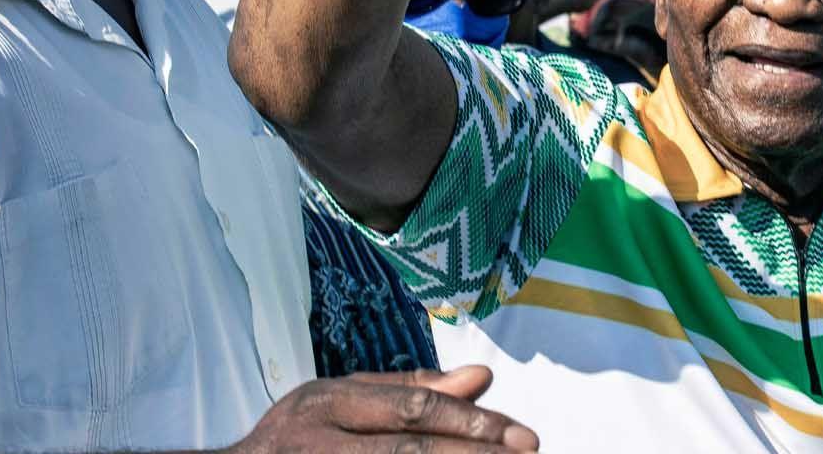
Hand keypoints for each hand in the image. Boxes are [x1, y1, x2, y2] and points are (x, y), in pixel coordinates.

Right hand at [226, 367, 537, 452]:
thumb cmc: (296, 439)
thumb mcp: (343, 401)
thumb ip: (410, 389)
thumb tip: (481, 376)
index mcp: (326, 403)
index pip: (411, 410)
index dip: (472, 422)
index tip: (521, 435)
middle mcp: (319, 442)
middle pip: (410, 450)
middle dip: (474, 453)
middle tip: (526, 453)